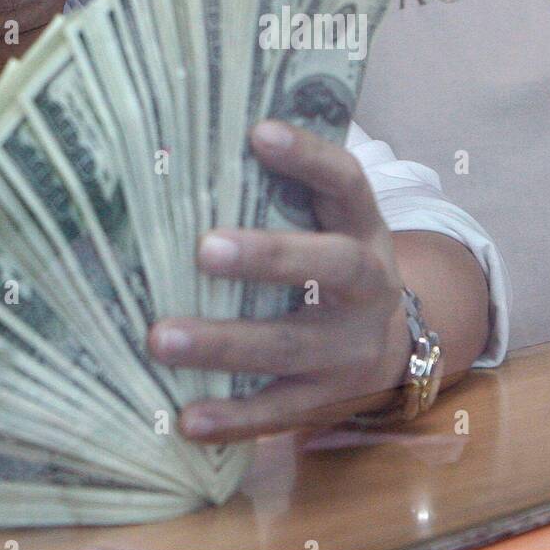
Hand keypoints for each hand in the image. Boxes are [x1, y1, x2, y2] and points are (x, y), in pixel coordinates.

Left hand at [148, 120, 412, 441]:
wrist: (388, 347)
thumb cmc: (329, 263)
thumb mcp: (327, 224)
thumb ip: (285, 192)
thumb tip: (198, 140)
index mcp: (362, 227)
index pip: (346, 181)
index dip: (308, 157)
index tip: (258, 132)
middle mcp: (369, 285)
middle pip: (332, 264)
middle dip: (269, 256)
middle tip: (203, 249)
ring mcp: (351, 347)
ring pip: (292, 345)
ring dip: (225, 344)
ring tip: (161, 339)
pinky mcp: (328, 400)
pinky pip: (279, 411)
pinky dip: (232, 417)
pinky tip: (185, 417)